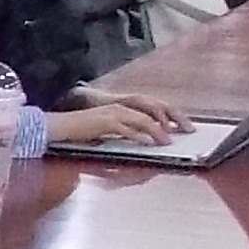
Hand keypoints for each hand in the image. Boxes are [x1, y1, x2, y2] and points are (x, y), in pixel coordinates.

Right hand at [60, 96, 177, 149]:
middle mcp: (121, 106)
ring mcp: (114, 113)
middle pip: (155, 108)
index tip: (184, 124)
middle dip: (174, 118)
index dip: (171, 114)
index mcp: (122, 106)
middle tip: (188, 129)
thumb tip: (144, 142)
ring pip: (144, 120)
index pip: (153, 106)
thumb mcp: (107, 130)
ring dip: (159, 131)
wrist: (60, 126)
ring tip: (169, 140)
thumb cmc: (81, 130)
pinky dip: (141, 136)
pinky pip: (129, 129)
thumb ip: (125, 133)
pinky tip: (151, 143)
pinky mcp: (107, 123)